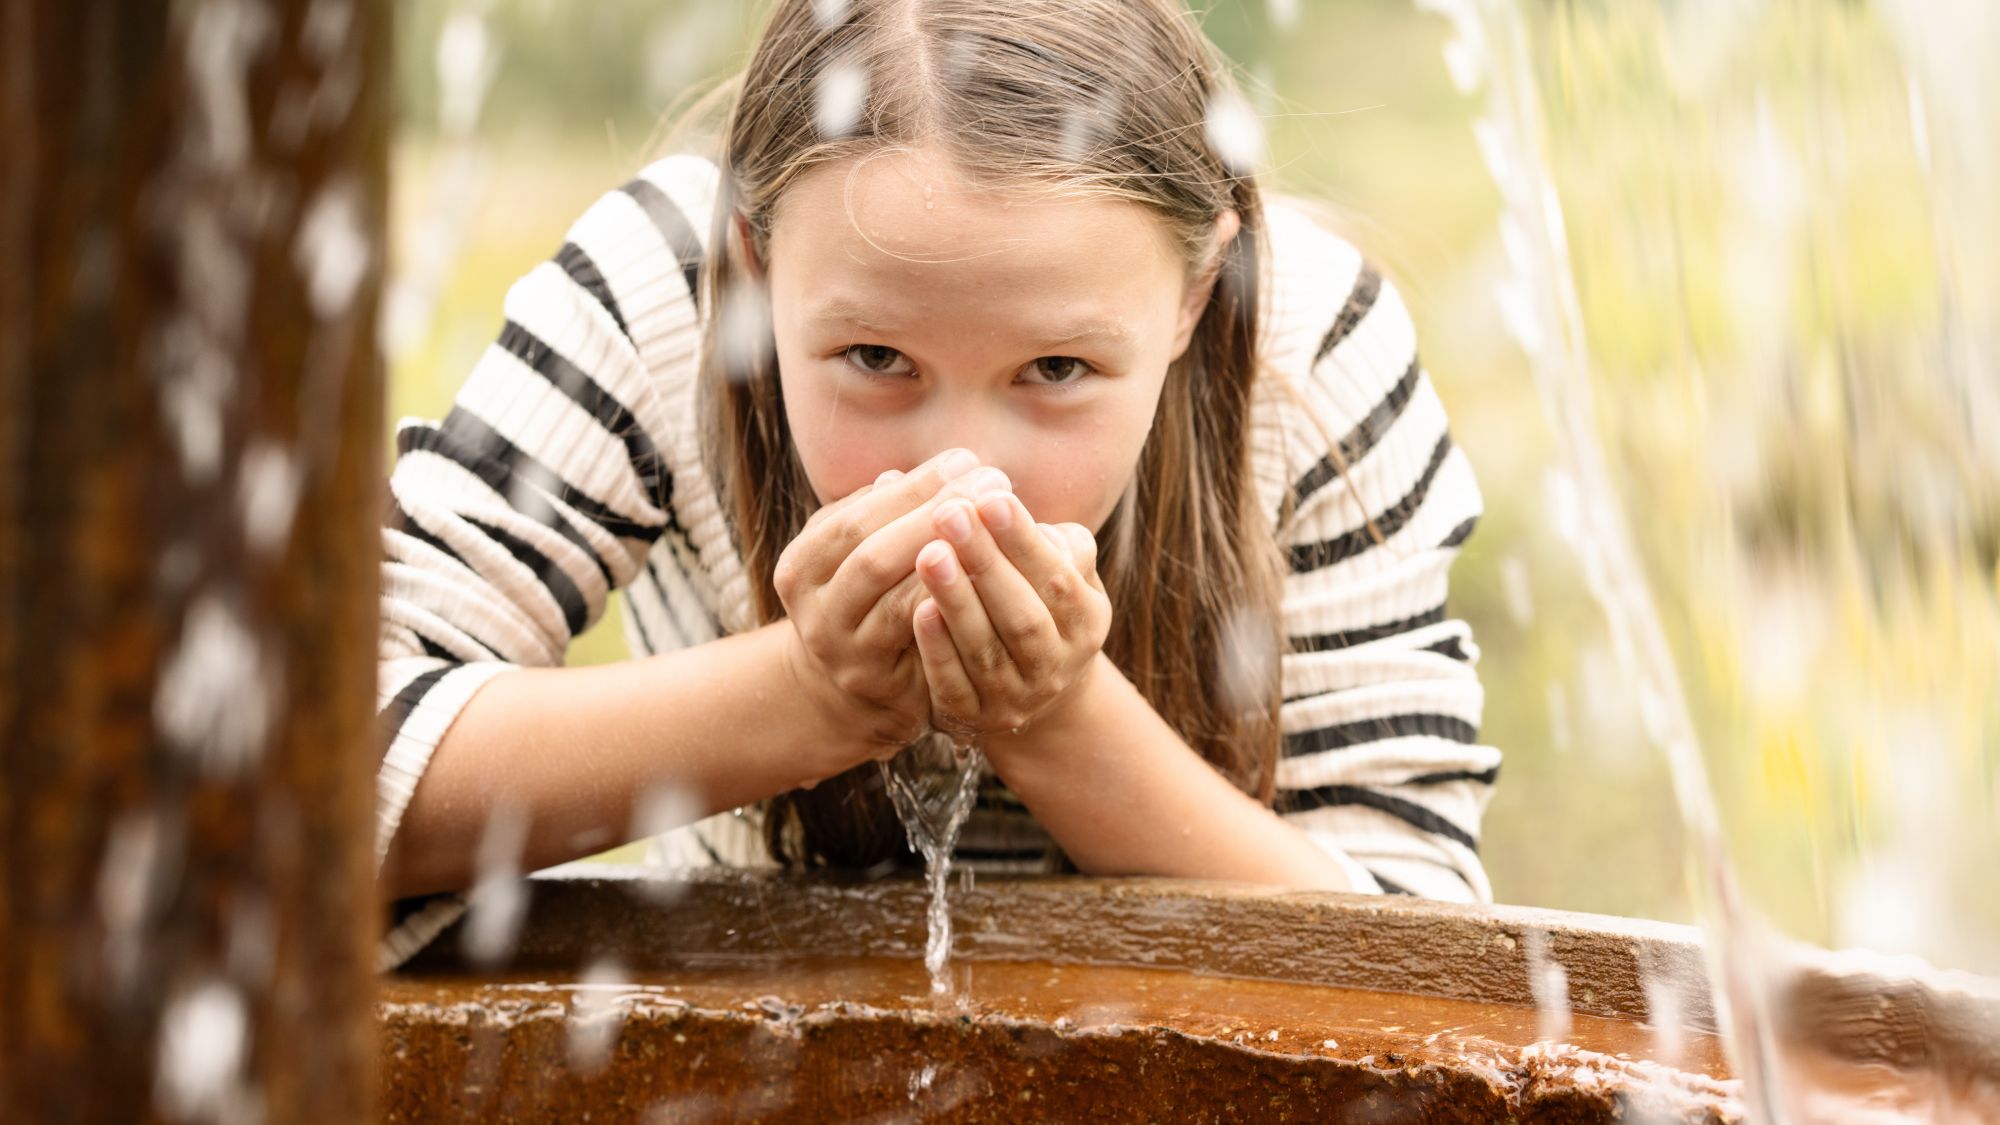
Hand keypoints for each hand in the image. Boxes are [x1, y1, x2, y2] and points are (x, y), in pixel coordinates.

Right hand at [775, 448, 1012, 756]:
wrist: (858, 685)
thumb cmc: (870, 595)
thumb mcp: (860, 548)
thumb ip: (883, 513)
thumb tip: (927, 470)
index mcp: (799, 568)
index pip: (854, 518)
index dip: (913, 488)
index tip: (966, 460)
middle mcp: (814, 613)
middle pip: (873, 557)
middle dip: (935, 515)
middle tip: (993, 483)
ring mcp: (846, 654)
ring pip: (899, 601)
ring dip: (955, 558)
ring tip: (999, 524)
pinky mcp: (884, 684)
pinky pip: (925, 640)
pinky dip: (957, 602)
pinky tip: (994, 573)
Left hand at [910, 489, 1111, 738]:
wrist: (1030, 688)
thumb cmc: (1037, 603)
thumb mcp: (1062, 572)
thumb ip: (1048, 538)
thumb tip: (1004, 497)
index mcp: (1085, 622)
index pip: (1057, 578)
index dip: (1023, 540)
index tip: (989, 496)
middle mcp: (1056, 665)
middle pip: (1021, 616)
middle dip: (985, 563)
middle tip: (949, 513)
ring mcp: (1015, 699)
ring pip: (986, 651)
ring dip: (957, 601)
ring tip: (928, 553)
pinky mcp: (973, 719)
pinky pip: (953, 686)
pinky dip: (937, 650)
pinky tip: (917, 610)